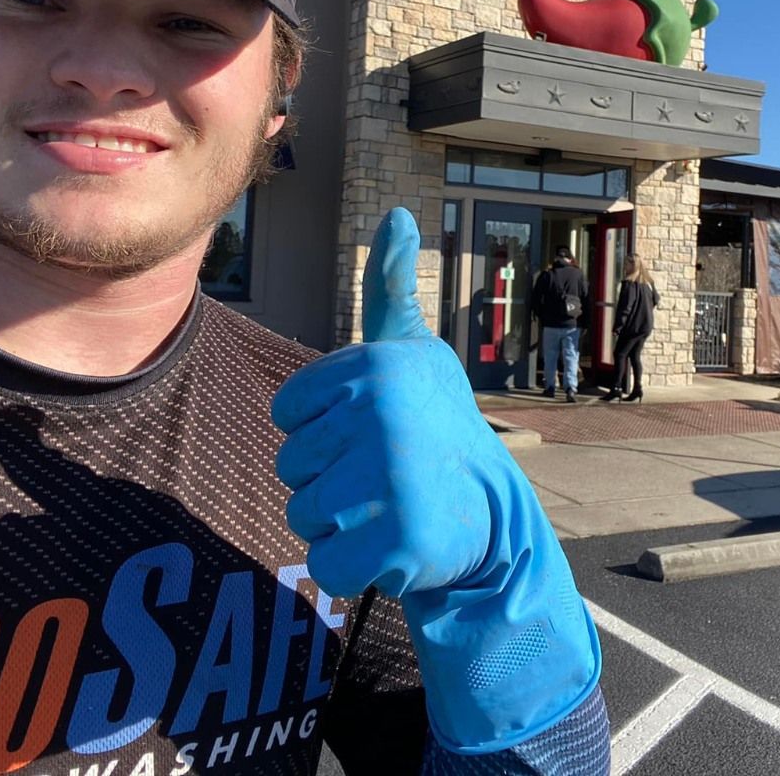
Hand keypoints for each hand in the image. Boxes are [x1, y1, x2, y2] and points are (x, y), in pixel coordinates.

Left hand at [273, 208, 599, 752]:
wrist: (492, 515)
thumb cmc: (435, 426)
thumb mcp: (411, 351)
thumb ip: (389, 288)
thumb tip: (399, 214)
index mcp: (372, 366)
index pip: (287, 413)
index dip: (323, 431)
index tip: (373, 431)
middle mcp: (379, 412)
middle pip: (290, 465)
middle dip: (329, 479)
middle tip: (386, 474)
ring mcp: (389, 475)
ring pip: (302, 513)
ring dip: (339, 523)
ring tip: (390, 506)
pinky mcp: (397, 539)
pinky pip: (325, 562)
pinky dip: (354, 566)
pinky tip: (395, 545)